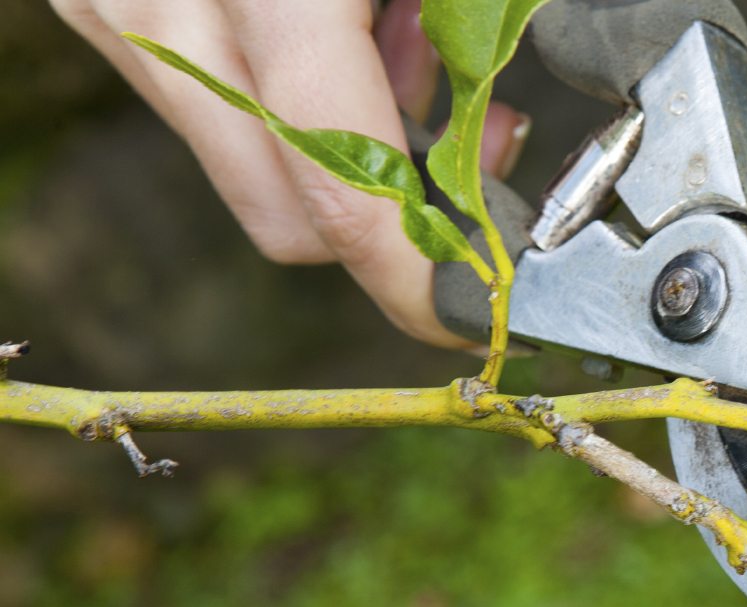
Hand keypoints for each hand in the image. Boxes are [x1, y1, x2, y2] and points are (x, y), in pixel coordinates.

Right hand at [50, 0, 530, 345]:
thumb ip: (470, 23)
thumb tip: (501, 128)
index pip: (336, 196)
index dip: (417, 277)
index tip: (476, 305)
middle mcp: (156, 5)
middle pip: (287, 214)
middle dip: (400, 212)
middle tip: (492, 142)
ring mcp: (113, 5)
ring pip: (249, 164)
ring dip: (354, 147)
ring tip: (425, 50)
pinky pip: (212, 99)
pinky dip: (296, 94)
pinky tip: (356, 22)